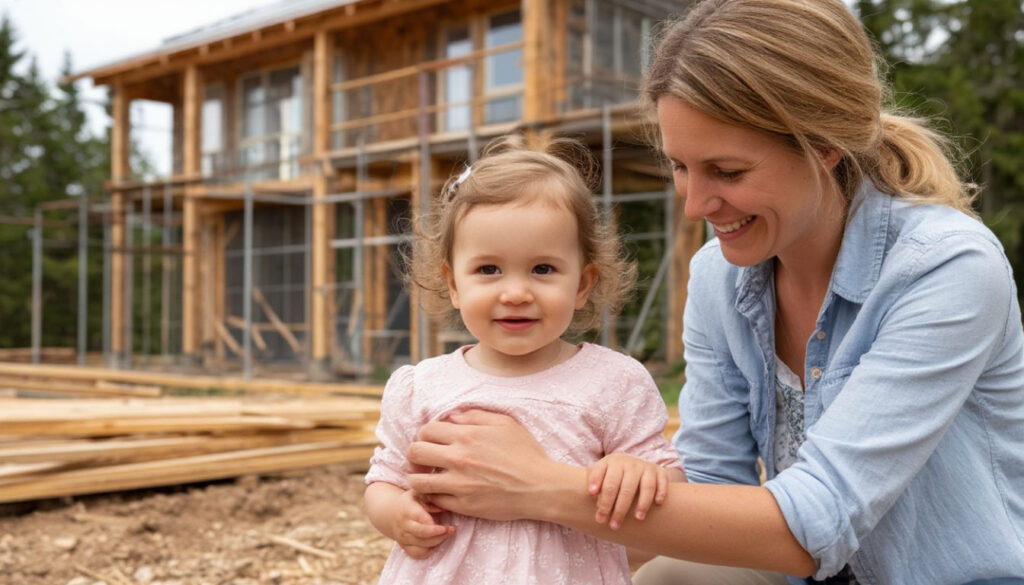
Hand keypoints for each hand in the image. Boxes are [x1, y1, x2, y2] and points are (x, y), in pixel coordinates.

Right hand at [390, 489, 454, 558]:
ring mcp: (402, 537)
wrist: (392, 512)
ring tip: (446, 535)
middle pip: (422, 535)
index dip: (436, 527)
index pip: (422, 521)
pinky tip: (437, 543)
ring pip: (421, 547)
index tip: (449, 526)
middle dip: (439, 535)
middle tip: (451, 531)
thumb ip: (432, 497)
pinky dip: (429, 551)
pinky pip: (418, 554)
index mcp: (407, 510)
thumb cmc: (412, 500)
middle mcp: (403, 525)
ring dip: (437, 542)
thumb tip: (445, 508)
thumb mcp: (420, 492)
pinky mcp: (404, 547)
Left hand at [406, 409, 560, 520]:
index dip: (424, 434)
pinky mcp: (463, 505)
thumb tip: (453, 416)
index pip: (426, 430)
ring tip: (428, 477)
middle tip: (425, 459)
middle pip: (415, 453)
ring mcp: (458, 484)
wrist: (540, 487)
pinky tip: (442, 492)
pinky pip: (433, 500)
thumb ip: (476, 416)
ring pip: (417, 480)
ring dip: (419, 477)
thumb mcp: (505, 424)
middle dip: (416, 454)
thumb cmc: (525, 453)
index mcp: (467, 435)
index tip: (431, 441)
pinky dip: (433, 496)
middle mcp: (458, 458)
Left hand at [587, 453, 669, 529]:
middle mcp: (630, 463)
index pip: (609, 483)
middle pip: (626, 489)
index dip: (604, 500)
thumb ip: (594, 480)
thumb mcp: (601, 472)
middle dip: (619, 509)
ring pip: (646, 486)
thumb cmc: (611, 474)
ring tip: (638, 518)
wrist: (630, 463)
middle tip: (614, 526)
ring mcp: (645, 467)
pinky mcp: (659, 472)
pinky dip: (661, 492)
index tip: (598, 516)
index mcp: (613, 462)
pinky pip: (662, 482)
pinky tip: (658, 503)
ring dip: (643, 503)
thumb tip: (591, 492)